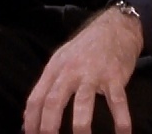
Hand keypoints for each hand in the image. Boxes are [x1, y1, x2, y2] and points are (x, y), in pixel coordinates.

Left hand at [23, 6, 143, 133]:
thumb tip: (30, 117)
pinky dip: (121, 121)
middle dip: (49, 126)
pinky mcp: (115, 76)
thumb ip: (48, 86)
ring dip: (81, 127)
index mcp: (54, 69)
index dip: (31, 120)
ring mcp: (93, 73)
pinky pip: (117, 102)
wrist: (115, 27)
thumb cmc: (85, 49)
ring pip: (83, 103)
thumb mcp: (61, 61)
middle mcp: (70, 71)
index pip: (36, 98)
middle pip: (54, 101)